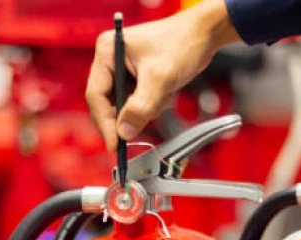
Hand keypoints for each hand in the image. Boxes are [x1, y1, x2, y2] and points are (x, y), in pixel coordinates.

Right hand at [86, 0, 240, 150]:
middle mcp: (111, 60)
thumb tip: (124, 132)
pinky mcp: (137, 77)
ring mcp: (123, 69)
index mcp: (108, 51)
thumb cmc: (182, 44)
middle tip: (139, 128)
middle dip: (127, 115)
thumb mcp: (160, 78)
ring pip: (124, 106)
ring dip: (143, 109)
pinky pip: (137, 103)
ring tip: (163, 95)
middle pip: (107, 102)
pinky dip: (151, 105)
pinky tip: (165, 93)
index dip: (105, 123)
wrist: (204, 35)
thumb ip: (141, 107)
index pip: (96, 95)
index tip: (116, 144)